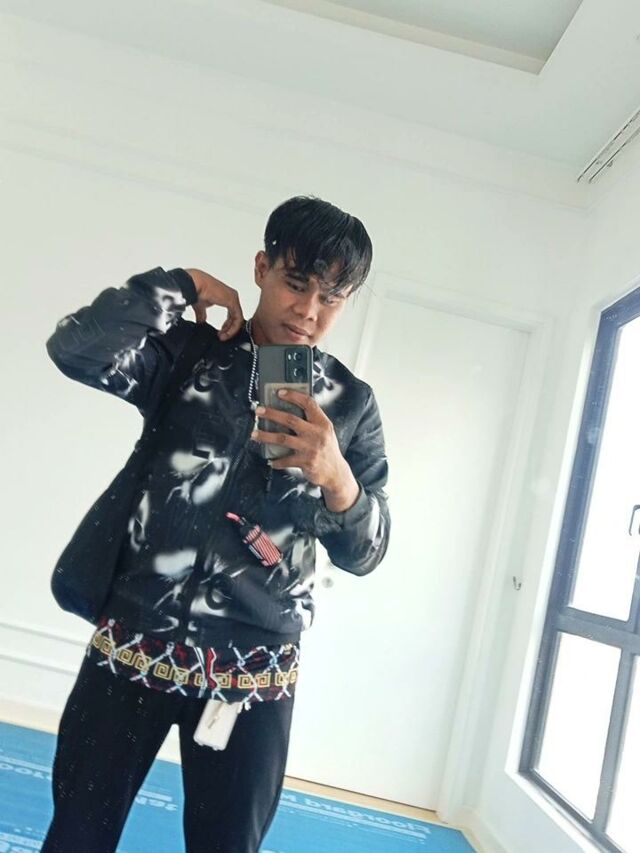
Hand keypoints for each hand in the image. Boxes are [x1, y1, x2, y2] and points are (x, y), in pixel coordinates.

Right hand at [184, 268, 243, 339]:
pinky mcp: (233, 301)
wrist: (195, 285)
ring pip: (238, 319)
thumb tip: (201, 322)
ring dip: (231, 330)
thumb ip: (202, 315)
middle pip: (236, 317)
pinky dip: (233, 328)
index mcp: (226, 297)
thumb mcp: (201, 307)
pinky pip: (238, 318)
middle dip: (229, 329)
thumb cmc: (197, 291)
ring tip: (223, 337)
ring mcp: (234, 298)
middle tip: (222, 337)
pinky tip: (226, 333)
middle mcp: (232, 296)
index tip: (220, 333)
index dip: (227, 325)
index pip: (232, 314)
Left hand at [252, 389, 359, 511]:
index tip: (279, 392)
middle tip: (259, 411)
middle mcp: (317, 433)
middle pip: (290, 419)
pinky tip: (270, 460)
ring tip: (254, 434)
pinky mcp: (306, 462)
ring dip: (266, 436)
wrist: (336, 473)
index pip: (308, 404)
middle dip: (272, 414)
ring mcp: (311, 448)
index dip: (294, 396)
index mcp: (323, 423)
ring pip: (283, 438)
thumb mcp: (325, 432)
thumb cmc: (327, 450)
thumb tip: (290, 410)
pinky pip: (286, 460)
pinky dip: (277, 461)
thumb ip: (312, 422)